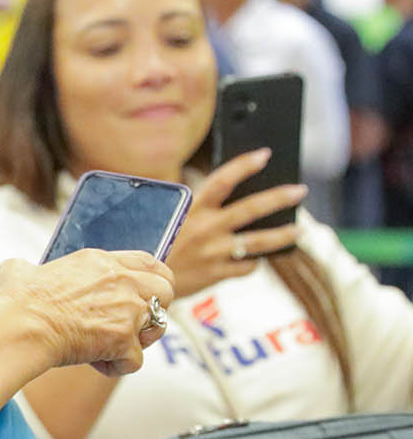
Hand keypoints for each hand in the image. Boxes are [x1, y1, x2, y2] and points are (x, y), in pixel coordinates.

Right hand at [0, 248, 175, 376]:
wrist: (20, 326)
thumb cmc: (17, 301)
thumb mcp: (19, 270)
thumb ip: (29, 269)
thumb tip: (18, 272)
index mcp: (100, 262)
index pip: (149, 263)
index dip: (152, 280)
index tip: (143, 295)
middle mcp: (121, 281)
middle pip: (166, 290)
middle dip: (153, 310)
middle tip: (128, 324)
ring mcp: (126, 310)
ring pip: (158, 327)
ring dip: (138, 340)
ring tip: (109, 346)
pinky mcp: (122, 339)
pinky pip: (134, 361)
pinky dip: (116, 366)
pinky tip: (94, 363)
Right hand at [166, 149, 306, 298]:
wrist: (138, 282)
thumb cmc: (151, 246)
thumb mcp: (165, 220)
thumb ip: (193, 209)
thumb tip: (224, 197)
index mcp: (191, 210)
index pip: (222, 180)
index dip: (245, 165)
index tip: (264, 155)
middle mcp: (205, 229)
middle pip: (251, 209)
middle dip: (279, 198)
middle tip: (299, 191)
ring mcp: (212, 253)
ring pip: (258, 242)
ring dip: (282, 234)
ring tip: (299, 230)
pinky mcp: (215, 275)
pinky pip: (245, 267)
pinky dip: (252, 262)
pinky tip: (255, 259)